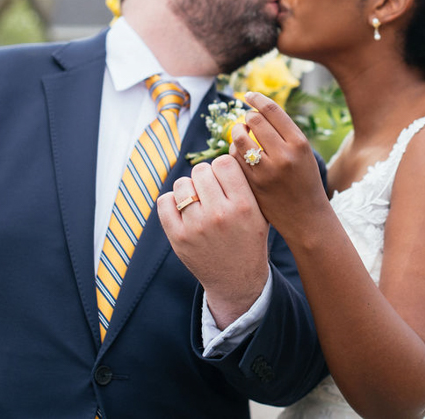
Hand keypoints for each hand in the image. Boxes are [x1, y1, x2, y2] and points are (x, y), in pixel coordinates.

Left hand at [157, 155, 269, 328]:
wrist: (237, 280)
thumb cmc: (249, 238)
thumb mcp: (259, 210)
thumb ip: (247, 181)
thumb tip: (231, 146)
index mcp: (243, 206)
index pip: (224, 162)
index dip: (222, 167)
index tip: (225, 178)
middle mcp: (219, 215)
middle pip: (201, 170)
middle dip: (205, 177)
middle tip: (211, 191)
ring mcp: (196, 227)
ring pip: (182, 184)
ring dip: (189, 189)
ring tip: (199, 203)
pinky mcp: (177, 237)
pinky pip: (164, 201)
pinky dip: (172, 202)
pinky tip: (184, 210)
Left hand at [228, 92, 331, 242]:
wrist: (306, 217)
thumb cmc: (304, 181)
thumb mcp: (303, 154)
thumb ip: (284, 133)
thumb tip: (257, 109)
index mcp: (299, 143)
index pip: (272, 110)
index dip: (257, 99)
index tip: (248, 95)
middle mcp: (284, 154)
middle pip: (254, 120)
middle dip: (247, 117)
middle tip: (247, 120)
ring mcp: (267, 170)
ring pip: (240, 137)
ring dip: (237, 131)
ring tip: (241, 133)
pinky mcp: (253, 183)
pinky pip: (235, 158)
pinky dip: (234, 150)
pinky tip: (239, 152)